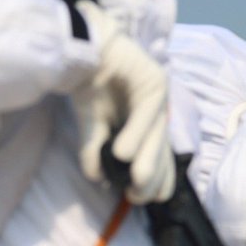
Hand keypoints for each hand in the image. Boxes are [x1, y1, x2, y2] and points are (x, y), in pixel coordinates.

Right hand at [71, 0, 173, 203]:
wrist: (83, 44)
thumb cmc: (89, 83)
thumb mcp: (93, 122)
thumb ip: (97, 148)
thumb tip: (98, 179)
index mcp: (147, 124)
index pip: (160, 159)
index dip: (156, 182)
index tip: (139, 200)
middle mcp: (158, 113)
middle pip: (162, 152)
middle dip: (152, 180)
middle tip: (137, 196)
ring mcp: (159, 96)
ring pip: (157, 137)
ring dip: (146, 163)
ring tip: (135, 183)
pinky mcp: (155, 80)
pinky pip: (147, 113)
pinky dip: (134, 135)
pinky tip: (122, 154)